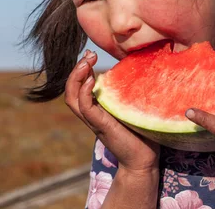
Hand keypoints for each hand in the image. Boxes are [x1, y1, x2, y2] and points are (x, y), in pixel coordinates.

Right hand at [65, 50, 159, 173]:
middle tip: (88, 54)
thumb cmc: (141, 133)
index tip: (91, 54)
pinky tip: (93, 80)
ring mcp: (94, 120)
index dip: (81, 69)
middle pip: (70, 90)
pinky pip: (85, 108)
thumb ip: (128, 92)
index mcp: (96, 108)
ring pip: (72, 98)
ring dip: (76, 78)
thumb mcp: (131, 106)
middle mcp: (91, 113)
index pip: (79, 86)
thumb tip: (136, 69)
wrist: (143, 159)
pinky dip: (85, 93)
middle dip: (76, 69)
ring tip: (86, 63)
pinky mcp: (100, 126)